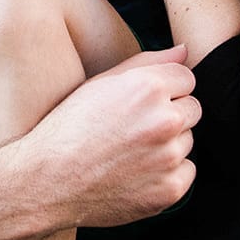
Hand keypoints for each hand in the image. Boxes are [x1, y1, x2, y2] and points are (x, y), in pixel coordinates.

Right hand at [25, 47, 197, 227]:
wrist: (46, 181)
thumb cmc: (70, 128)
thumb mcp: (101, 84)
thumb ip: (148, 62)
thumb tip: (185, 50)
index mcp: (148, 87)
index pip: (187, 78)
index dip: (165, 89)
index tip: (142, 104)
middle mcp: (164, 120)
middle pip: (193, 108)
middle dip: (171, 115)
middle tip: (134, 129)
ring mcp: (169, 157)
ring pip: (188, 141)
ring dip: (168, 145)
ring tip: (130, 152)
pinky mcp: (171, 189)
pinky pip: (186, 172)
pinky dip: (167, 174)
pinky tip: (135, 172)